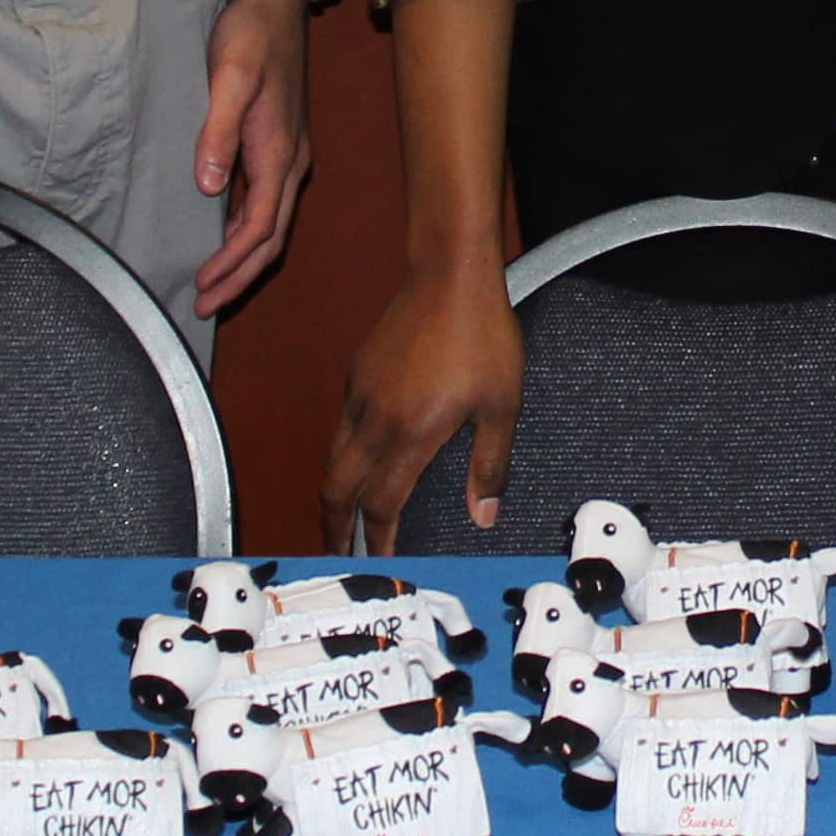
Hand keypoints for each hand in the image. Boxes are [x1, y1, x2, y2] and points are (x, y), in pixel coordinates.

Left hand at [189, 0, 316, 317]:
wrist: (272, 1)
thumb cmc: (249, 35)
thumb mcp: (229, 78)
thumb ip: (219, 132)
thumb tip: (209, 187)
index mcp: (280, 152)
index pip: (260, 226)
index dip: (232, 263)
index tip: (203, 287)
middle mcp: (291, 160)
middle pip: (271, 237)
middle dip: (239, 277)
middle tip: (206, 307)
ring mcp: (288, 153)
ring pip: (271, 223)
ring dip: (244, 259)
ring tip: (213, 286)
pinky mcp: (279, 144)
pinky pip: (267, 202)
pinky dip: (247, 231)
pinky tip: (226, 238)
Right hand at [324, 258, 521, 545]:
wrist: (450, 275)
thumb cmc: (483, 336)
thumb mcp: (502, 405)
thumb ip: (490, 465)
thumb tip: (482, 515)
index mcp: (410, 434)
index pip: (381, 503)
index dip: (379, 538)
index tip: (381, 560)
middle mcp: (375, 419)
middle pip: (338, 488)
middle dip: (335, 527)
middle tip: (338, 553)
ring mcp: (359, 394)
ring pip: (333, 458)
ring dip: (334, 493)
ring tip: (342, 516)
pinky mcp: (356, 372)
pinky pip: (341, 426)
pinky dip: (342, 455)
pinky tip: (359, 460)